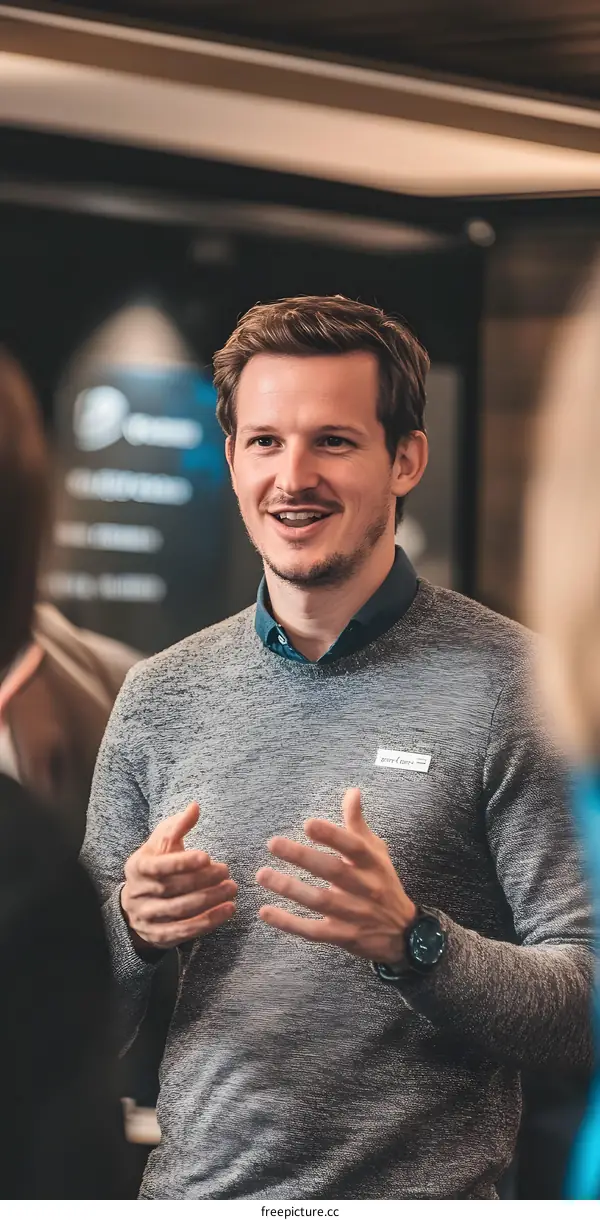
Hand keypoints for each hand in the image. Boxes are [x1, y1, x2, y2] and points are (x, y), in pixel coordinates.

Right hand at [121, 801, 236, 949]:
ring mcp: (148, 917)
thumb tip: (195, 806)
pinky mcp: (159, 935)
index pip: (159, 866)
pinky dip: (208, 921)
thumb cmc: (155, 864)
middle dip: (203, 880)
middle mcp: (139, 893)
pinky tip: (227, 910)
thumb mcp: (161, 843)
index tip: (207, 856)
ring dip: (209, 901)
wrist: (135, 903)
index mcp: (138, 867)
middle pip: (173, 888)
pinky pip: (185, 931)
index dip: (182, 863)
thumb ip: (179, 825)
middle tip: (227, 872)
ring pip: (180, 911)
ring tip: (232, 889)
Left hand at [256, 788, 416, 964]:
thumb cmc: (383, 883)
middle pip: (332, 871)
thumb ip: (358, 824)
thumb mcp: (376, 852)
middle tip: (273, 843)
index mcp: (372, 864)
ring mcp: (353, 914)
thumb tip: (352, 791)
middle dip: (302, 857)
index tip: (308, 824)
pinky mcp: (341, 936)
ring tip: (262, 874)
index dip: (332, 836)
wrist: (403, 932)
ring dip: (289, 888)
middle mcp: (364, 888)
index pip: (353, 847)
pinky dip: (289, 923)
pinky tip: (266, 911)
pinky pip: (312, 931)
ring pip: (318, 901)